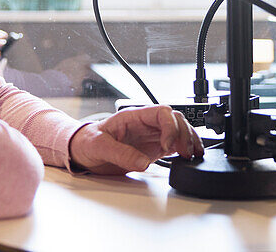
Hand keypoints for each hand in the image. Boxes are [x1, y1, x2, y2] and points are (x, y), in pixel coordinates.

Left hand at [68, 105, 204, 174]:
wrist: (82, 152)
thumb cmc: (87, 142)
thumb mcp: (99, 146)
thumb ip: (120, 154)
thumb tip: (142, 162)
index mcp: (134, 116)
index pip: (162, 112)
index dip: (169, 127)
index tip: (166, 145)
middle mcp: (146, 124)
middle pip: (175, 120)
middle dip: (184, 134)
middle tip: (185, 152)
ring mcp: (151, 136)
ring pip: (179, 130)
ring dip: (189, 140)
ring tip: (193, 154)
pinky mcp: (153, 148)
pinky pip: (174, 145)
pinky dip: (184, 149)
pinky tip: (189, 157)